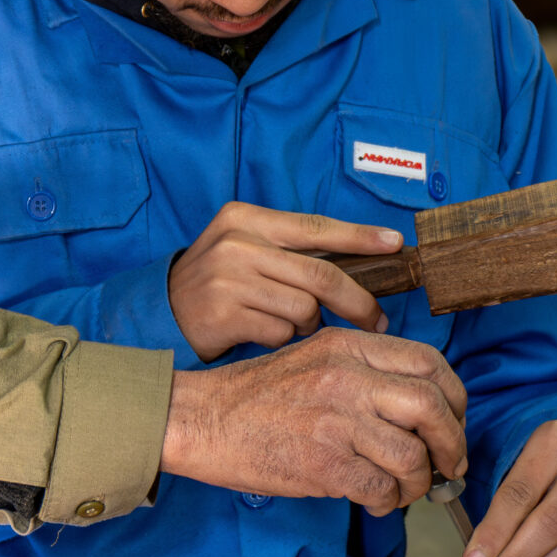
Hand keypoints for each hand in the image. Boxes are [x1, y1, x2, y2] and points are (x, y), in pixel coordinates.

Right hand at [162, 327, 467, 515]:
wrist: (199, 420)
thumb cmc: (253, 397)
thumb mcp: (312, 359)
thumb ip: (364, 372)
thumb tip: (420, 409)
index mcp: (347, 346)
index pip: (431, 363)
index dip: (455, 399)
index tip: (452, 422)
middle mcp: (346, 377)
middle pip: (433, 407)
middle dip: (451, 444)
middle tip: (447, 465)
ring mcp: (335, 420)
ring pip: (413, 456)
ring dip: (418, 482)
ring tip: (402, 490)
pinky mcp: (322, 463)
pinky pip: (381, 489)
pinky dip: (388, 502)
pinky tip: (375, 501)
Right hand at [166, 202, 398, 360]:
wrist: (162, 310)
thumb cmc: (218, 281)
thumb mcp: (245, 248)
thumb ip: (290, 250)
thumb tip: (360, 261)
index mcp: (245, 218)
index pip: (316, 227)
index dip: (360, 237)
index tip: (395, 244)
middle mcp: (236, 243)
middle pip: (320, 274)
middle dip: (358, 301)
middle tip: (376, 320)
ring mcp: (228, 278)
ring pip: (304, 308)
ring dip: (308, 324)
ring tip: (287, 323)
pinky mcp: (224, 314)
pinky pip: (281, 333)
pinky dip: (282, 339)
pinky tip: (263, 333)